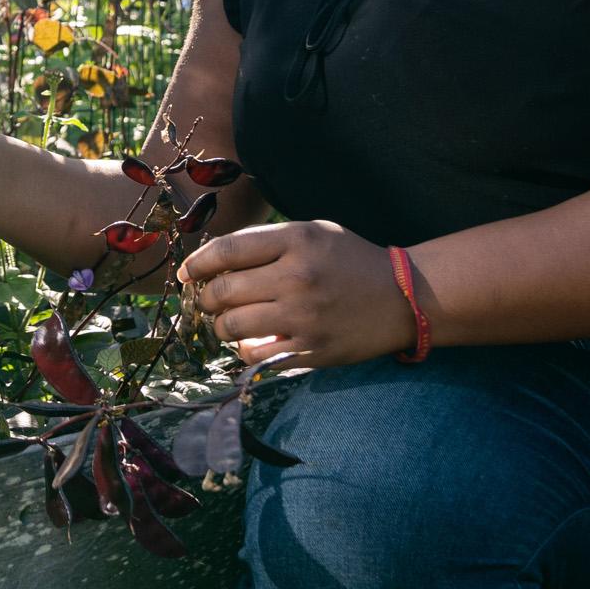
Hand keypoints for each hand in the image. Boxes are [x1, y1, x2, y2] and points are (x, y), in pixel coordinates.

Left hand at [176, 220, 420, 371]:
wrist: (403, 297)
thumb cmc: (350, 260)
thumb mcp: (313, 232)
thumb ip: (267, 242)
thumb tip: (213, 258)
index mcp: (297, 241)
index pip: (226, 251)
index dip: (196, 263)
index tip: (186, 273)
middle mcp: (297, 278)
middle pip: (222, 292)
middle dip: (204, 298)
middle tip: (207, 300)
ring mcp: (304, 318)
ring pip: (232, 327)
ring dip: (220, 326)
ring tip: (227, 322)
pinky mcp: (311, 350)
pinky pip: (256, 356)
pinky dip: (244, 350)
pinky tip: (251, 341)